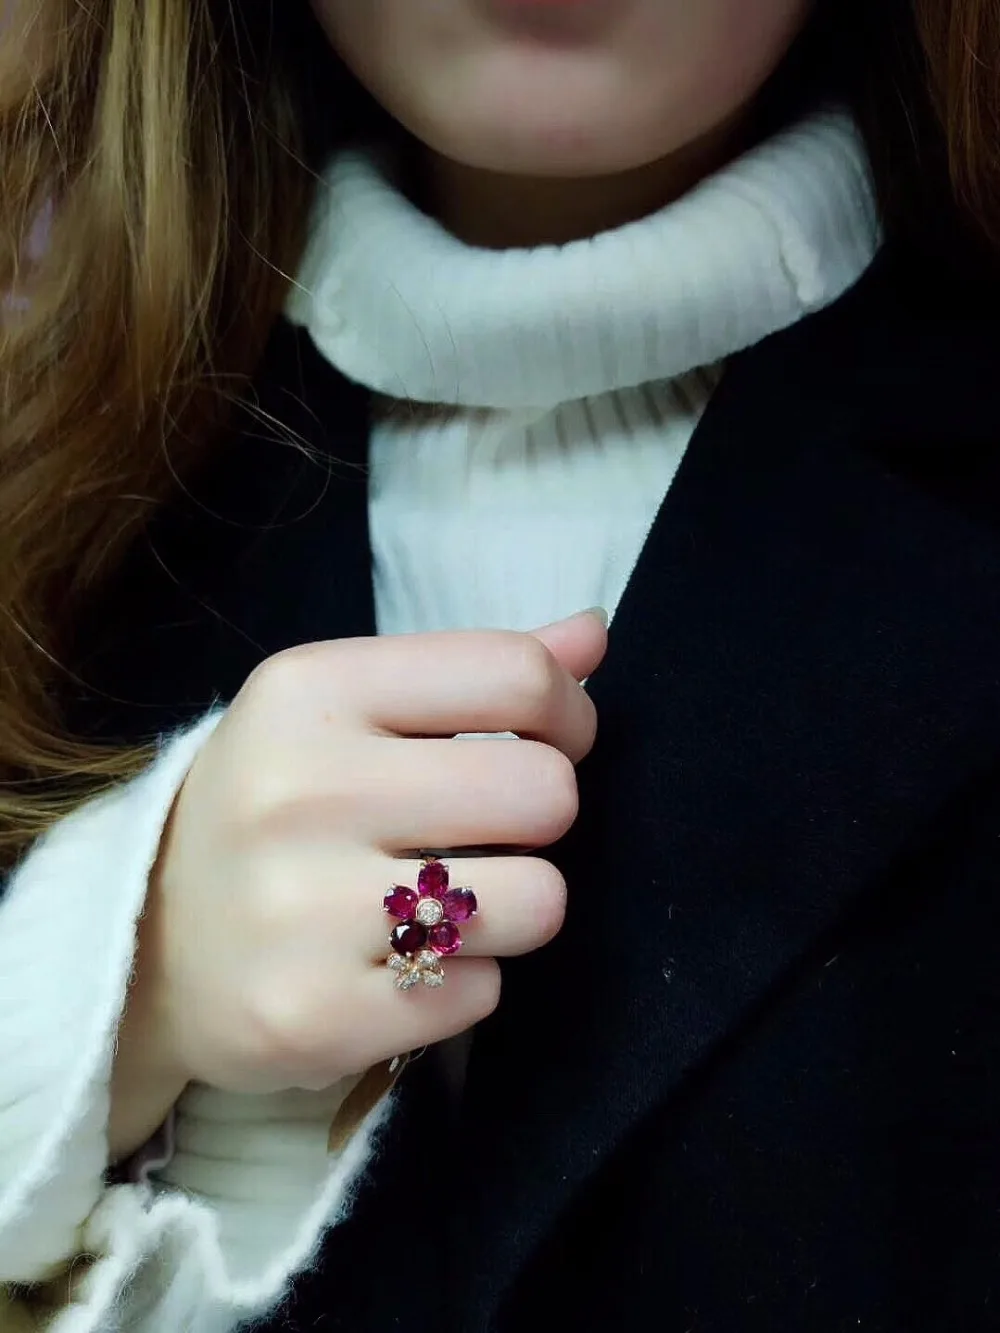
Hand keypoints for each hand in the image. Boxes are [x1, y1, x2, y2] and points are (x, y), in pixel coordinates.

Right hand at [109, 612, 605, 1157]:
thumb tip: (594, 632)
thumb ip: (471, 671)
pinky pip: (482, 993)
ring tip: (446, 907)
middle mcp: (297, 790)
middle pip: (545, 791)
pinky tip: (397, 968)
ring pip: (537, 901)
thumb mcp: (343, 710)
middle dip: (538, 819)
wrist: (145, 947)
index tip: (554, 742)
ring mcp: (299, 912)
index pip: (516, 674)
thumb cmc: (272, 809)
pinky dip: (462, 985)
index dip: (568, 712)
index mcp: (308, 691)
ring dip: (511, 909)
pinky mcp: (313, 1016)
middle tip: (485, 834)